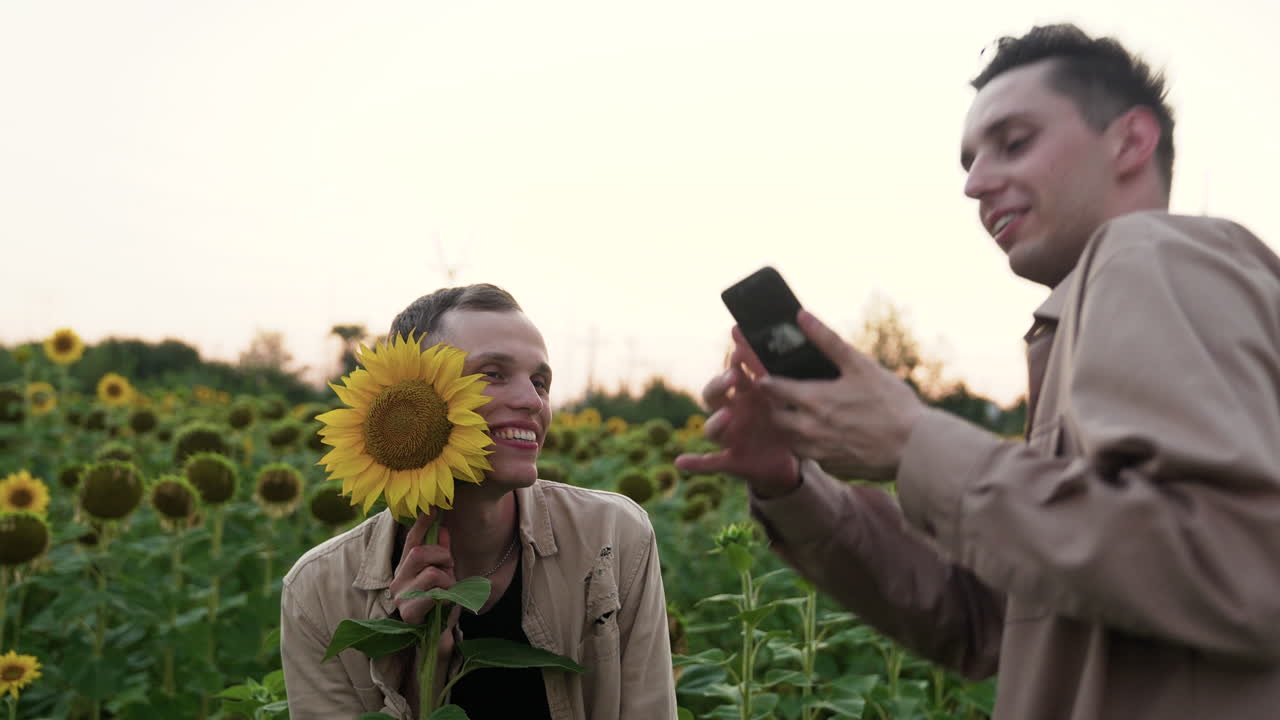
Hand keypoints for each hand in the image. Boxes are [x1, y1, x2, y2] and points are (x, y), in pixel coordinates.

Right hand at [390, 512, 457, 628]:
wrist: (437, 637)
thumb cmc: (440, 604)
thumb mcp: (445, 574)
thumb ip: (442, 554)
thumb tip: (443, 529)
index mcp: (405, 568)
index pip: (411, 540)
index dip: (421, 523)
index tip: (433, 507)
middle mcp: (397, 580)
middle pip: (419, 553)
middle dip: (442, 557)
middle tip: (450, 569)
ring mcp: (400, 596)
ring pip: (431, 573)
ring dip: (448, 580)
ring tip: (448, 591)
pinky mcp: (409, 611)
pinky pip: (434, 593)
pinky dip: (447, 595)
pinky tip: (446, 603)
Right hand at [675, 326, 801, 497]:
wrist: (786, 460)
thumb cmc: (784, 422)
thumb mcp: (786, 398)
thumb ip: (783, 376)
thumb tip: (800, 340)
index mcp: (745, 394)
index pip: (734, 370)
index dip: (735, 356)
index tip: (740, 339)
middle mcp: (731, 412)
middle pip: (713, 394)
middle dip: (720, 384)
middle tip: (734, 376)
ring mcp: (728, 436)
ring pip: (711, 427)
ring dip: (715, 421)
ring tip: (727, 415)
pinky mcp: (730, 460)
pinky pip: (709, 462)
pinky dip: (695, 462)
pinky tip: (681, 461)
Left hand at [757, 310, 924, 480]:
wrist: (916, 448)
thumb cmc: (891, 403)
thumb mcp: (860, 365)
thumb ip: (827, 340)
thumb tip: (801, 316)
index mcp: (813, 401)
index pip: (771, 389)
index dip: (766, 380)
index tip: (765, 376)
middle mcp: (809, 429)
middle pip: (776, 418)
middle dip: (777, 407)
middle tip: (788, 397)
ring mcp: (820, 453)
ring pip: (792, 440)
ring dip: (794, 428)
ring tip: (810, 416)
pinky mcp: (833, 468)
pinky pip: (813, 457)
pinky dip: (815, 446)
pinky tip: (832, 436)